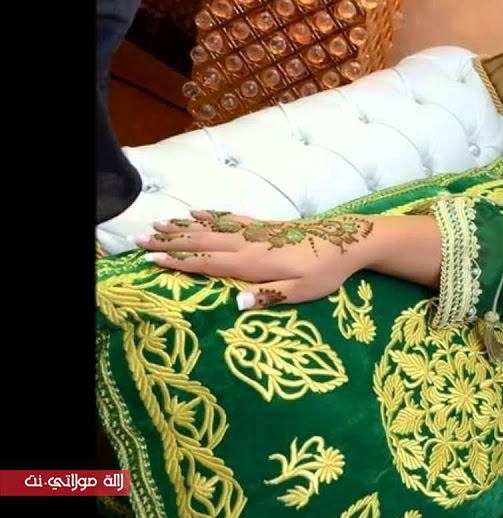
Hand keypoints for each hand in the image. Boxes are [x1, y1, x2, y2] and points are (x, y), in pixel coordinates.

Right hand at [135, 209, 377, 310]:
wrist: (349, 240)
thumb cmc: (327, 271)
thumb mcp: (303, 292)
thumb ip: (269, 297)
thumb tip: (235, 305)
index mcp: (254, 263)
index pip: (208, 263)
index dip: (179, 262)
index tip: (151, 260)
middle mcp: (250, 243)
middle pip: (202, 242)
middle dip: (170, 242)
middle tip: (139, 239)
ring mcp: (257, 231)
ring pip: (212, 227)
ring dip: (184, 226)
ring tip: (158, 224)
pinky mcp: (266, 225)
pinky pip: (231, 218)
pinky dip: (211, 215)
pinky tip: (197, 212)